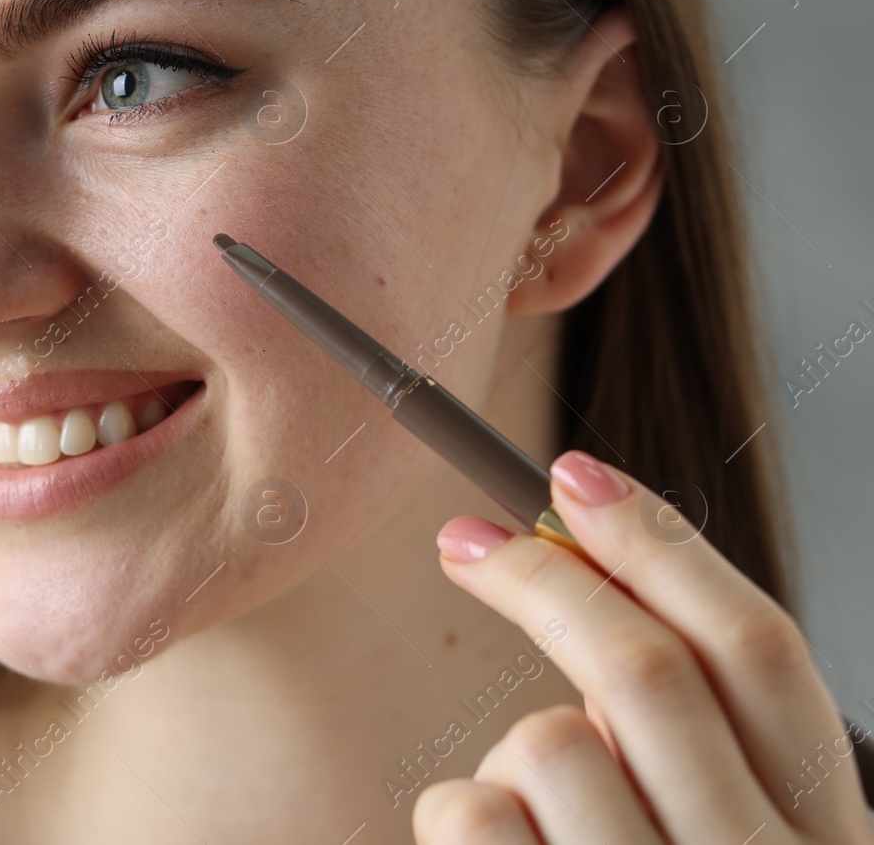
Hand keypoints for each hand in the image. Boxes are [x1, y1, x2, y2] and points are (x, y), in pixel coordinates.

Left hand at [414, 449, 873, 843]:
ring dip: (512, 757)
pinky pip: (470, 811)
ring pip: (548, 740)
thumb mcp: (723, 825)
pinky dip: (454, 816)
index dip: (663, 546)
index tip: (572, 472)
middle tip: (463, 539)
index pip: (761, 649)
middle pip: (646, 670)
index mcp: (826, 834)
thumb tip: (568, 551)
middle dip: (543, 580)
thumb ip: (686, 726)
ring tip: (535, 824)